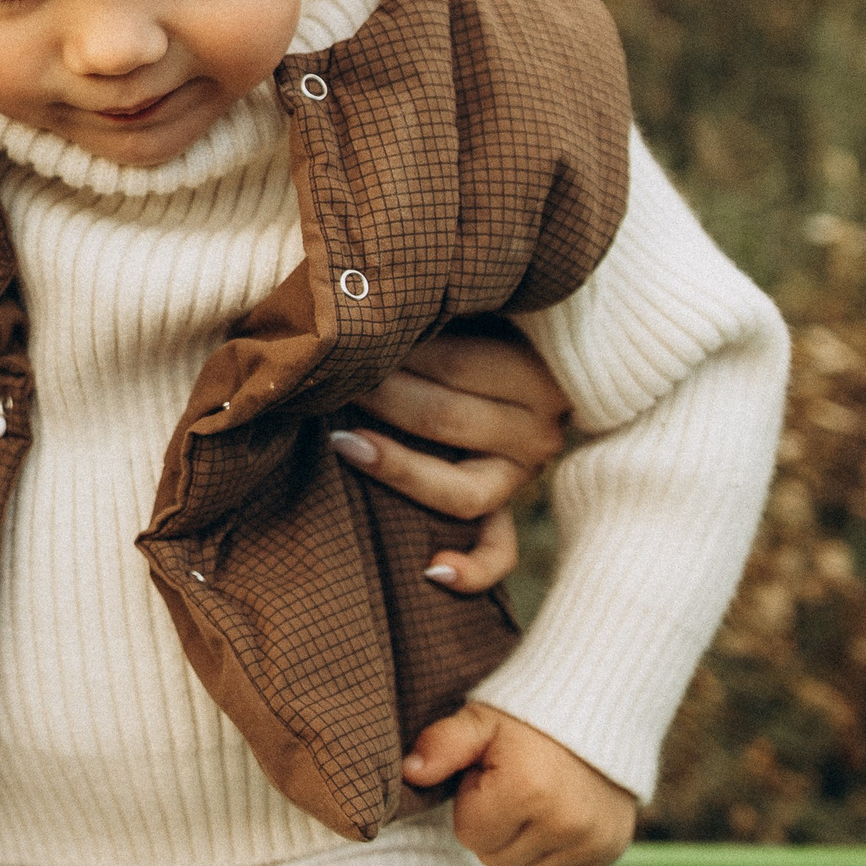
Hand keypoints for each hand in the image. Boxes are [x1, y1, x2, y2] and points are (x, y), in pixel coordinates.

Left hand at [331, 329, 570, 592]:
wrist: (529, 367)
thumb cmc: (469, 326)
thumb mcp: (467, 308)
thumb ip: (430, 306)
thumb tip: (358, 296)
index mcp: (534, 373)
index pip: (455, 364)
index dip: (391, 350)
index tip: (344, 335)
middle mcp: (537, 430)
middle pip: (446, 420)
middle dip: (379, 397)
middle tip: (328, 379)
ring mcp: (522, 478)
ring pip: (462, 492)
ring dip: (399, 470)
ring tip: (342, 442)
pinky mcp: (506, 513)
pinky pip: (499, 552)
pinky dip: (472, 569)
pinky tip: (431, 569)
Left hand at [405, 700, 635, 865]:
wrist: (599, 711)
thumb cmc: (528, 715)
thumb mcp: (480, 720)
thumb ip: (441, 746)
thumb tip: (409, 773)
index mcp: (527, 791)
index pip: (470, 834)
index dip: (472, 802)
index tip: (490, 773)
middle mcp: (564, 823)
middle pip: (496, 856)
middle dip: (494, 823)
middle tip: (512, 781)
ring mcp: (591, 841)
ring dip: (521, 839)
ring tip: (535, 794)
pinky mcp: (608, 851)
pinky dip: (550, 849)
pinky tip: (555, 812)